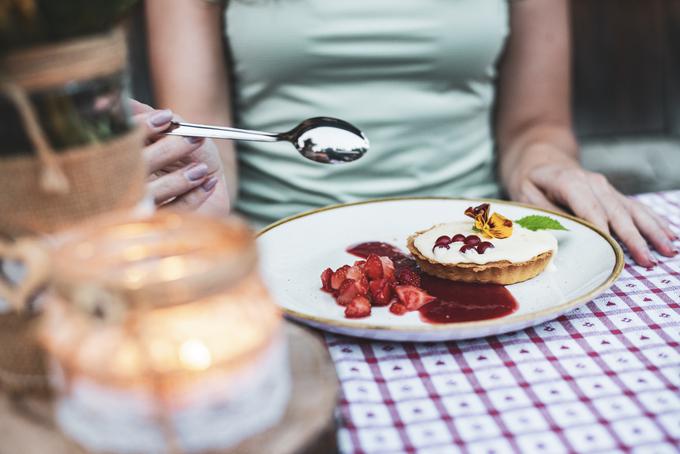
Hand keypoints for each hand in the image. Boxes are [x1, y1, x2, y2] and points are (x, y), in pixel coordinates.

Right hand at [131, 100, 229, 216]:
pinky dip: (193, 197)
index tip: (167, 118)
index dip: (141, 127)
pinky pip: (172, 213)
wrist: (217, 194)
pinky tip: (209, 184)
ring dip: (179, 179)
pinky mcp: (161, 226)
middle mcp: (124, 186)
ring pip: (151, 194)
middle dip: (168, 150)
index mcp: (123, 160)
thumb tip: (127, 102)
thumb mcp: (182, 134)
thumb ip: (157, 119)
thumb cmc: (195, 160)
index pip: (121, 142)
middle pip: (136, 167)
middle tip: (195, 138)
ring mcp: (140, 209)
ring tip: (203, 169)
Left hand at [508, 154, 676, 266]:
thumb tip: (558, 235)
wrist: (543, 159)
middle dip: (634, 238)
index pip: (590, 209)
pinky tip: (669, 236)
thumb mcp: (525, 194)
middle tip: (648, 260)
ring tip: (668, 250)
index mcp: (569, 182)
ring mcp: (606, 188)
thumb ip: (542, 212)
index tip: (615, 251)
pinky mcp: (613, 194)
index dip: (603, 230)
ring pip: (633, 210)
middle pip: (616, 213)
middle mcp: (594, 183)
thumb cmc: (531, 181)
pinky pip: (637, 208)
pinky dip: (653, 222)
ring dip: (652, 231)